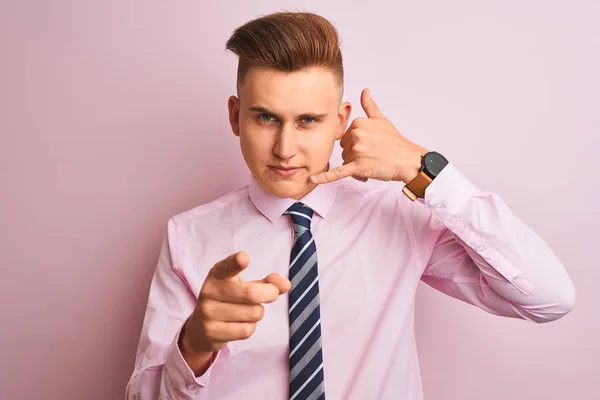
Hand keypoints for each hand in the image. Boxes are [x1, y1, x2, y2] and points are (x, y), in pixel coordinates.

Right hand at [180, 252, 290, 370]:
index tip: (244, 258)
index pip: (227, 267)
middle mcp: (210, 291)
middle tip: (272, 294)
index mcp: (217, 274)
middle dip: (269, 294)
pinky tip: (240, 324)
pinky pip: (246, 330)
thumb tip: (285, 284)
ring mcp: (208, 312)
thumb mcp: (244, 286)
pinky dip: (250, 327)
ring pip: (253, 313)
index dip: (236, 262)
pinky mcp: (212, 332)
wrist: (200, 328)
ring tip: (248, 311)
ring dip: (258, 313)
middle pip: (251, 294)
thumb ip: (267, 283)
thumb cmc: (228, 300)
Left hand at [310, 88, 427, 184]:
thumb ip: (369, 106)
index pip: (346, 137)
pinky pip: (338, 173)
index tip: (370, 146)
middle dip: (356, 157)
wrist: (408, 160)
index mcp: (358, 123)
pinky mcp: (358, 166)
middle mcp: (356, 135)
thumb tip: (365, 91)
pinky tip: (313, 179)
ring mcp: (356, 151)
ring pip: (345, 162)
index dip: (357, 145)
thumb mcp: (381, 120)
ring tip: (373, 165)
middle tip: (373, 157)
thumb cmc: (396, 142)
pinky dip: (325, 178)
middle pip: (344, 150)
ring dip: (356, 167)